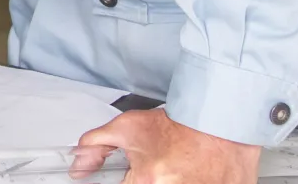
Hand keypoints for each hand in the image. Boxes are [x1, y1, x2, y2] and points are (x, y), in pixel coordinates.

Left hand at [71, 109, 260, 183]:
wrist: (220, 119)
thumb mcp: (127, 127)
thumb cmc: (178, 125)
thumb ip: (96, 145)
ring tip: (180, 167)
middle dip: (152, 178)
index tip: (136, 173)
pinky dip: (191, 180)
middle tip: (163, 165)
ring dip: (172, 179)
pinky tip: (193, 171)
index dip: (126, 179)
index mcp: (147, 180)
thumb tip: (77, 167)